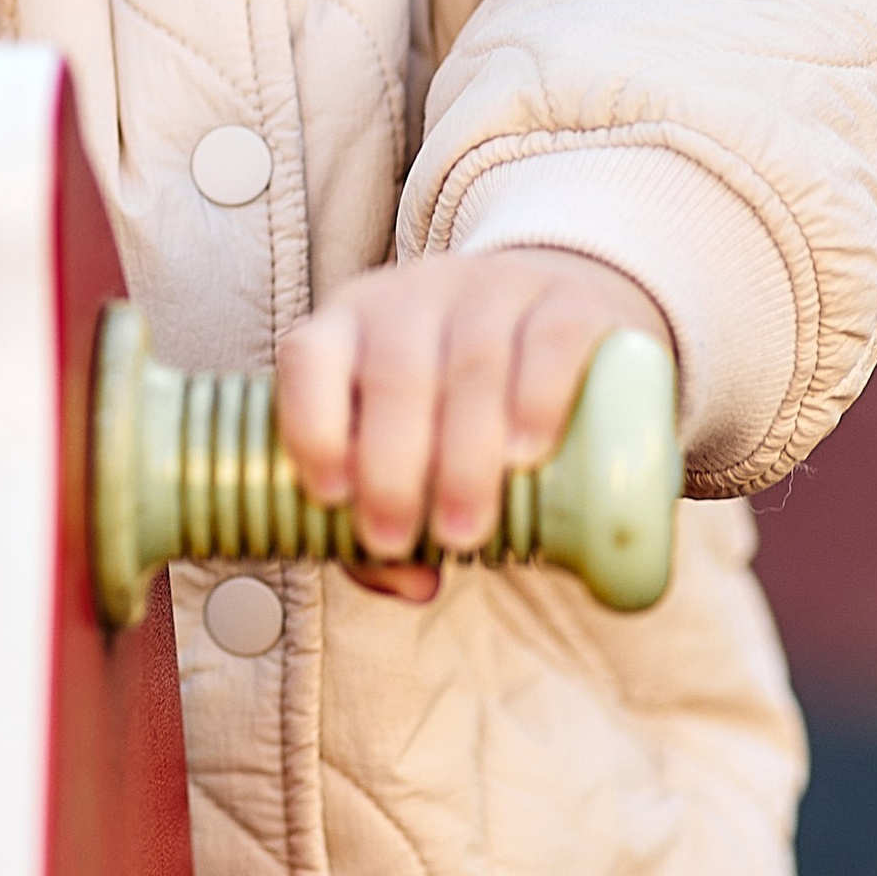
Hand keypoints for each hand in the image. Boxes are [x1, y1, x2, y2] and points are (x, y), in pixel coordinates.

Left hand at [276, 250, 672, 602]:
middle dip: (391, 468)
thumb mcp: (407, 442)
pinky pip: (549, 340)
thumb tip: (415, 584)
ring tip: (463, 527)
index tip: (332, 497)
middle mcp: (412, 298)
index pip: (309, 357)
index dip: (311, 425)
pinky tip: (526, 452)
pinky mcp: (567, 300)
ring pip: (472, 363)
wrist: (552, 313)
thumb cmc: (453, 399)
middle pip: (395, 374)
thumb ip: (392, 516)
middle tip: (398, 539)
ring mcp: (491, 291)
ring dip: (463, 455)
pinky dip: (537, 399)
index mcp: (349, 326)